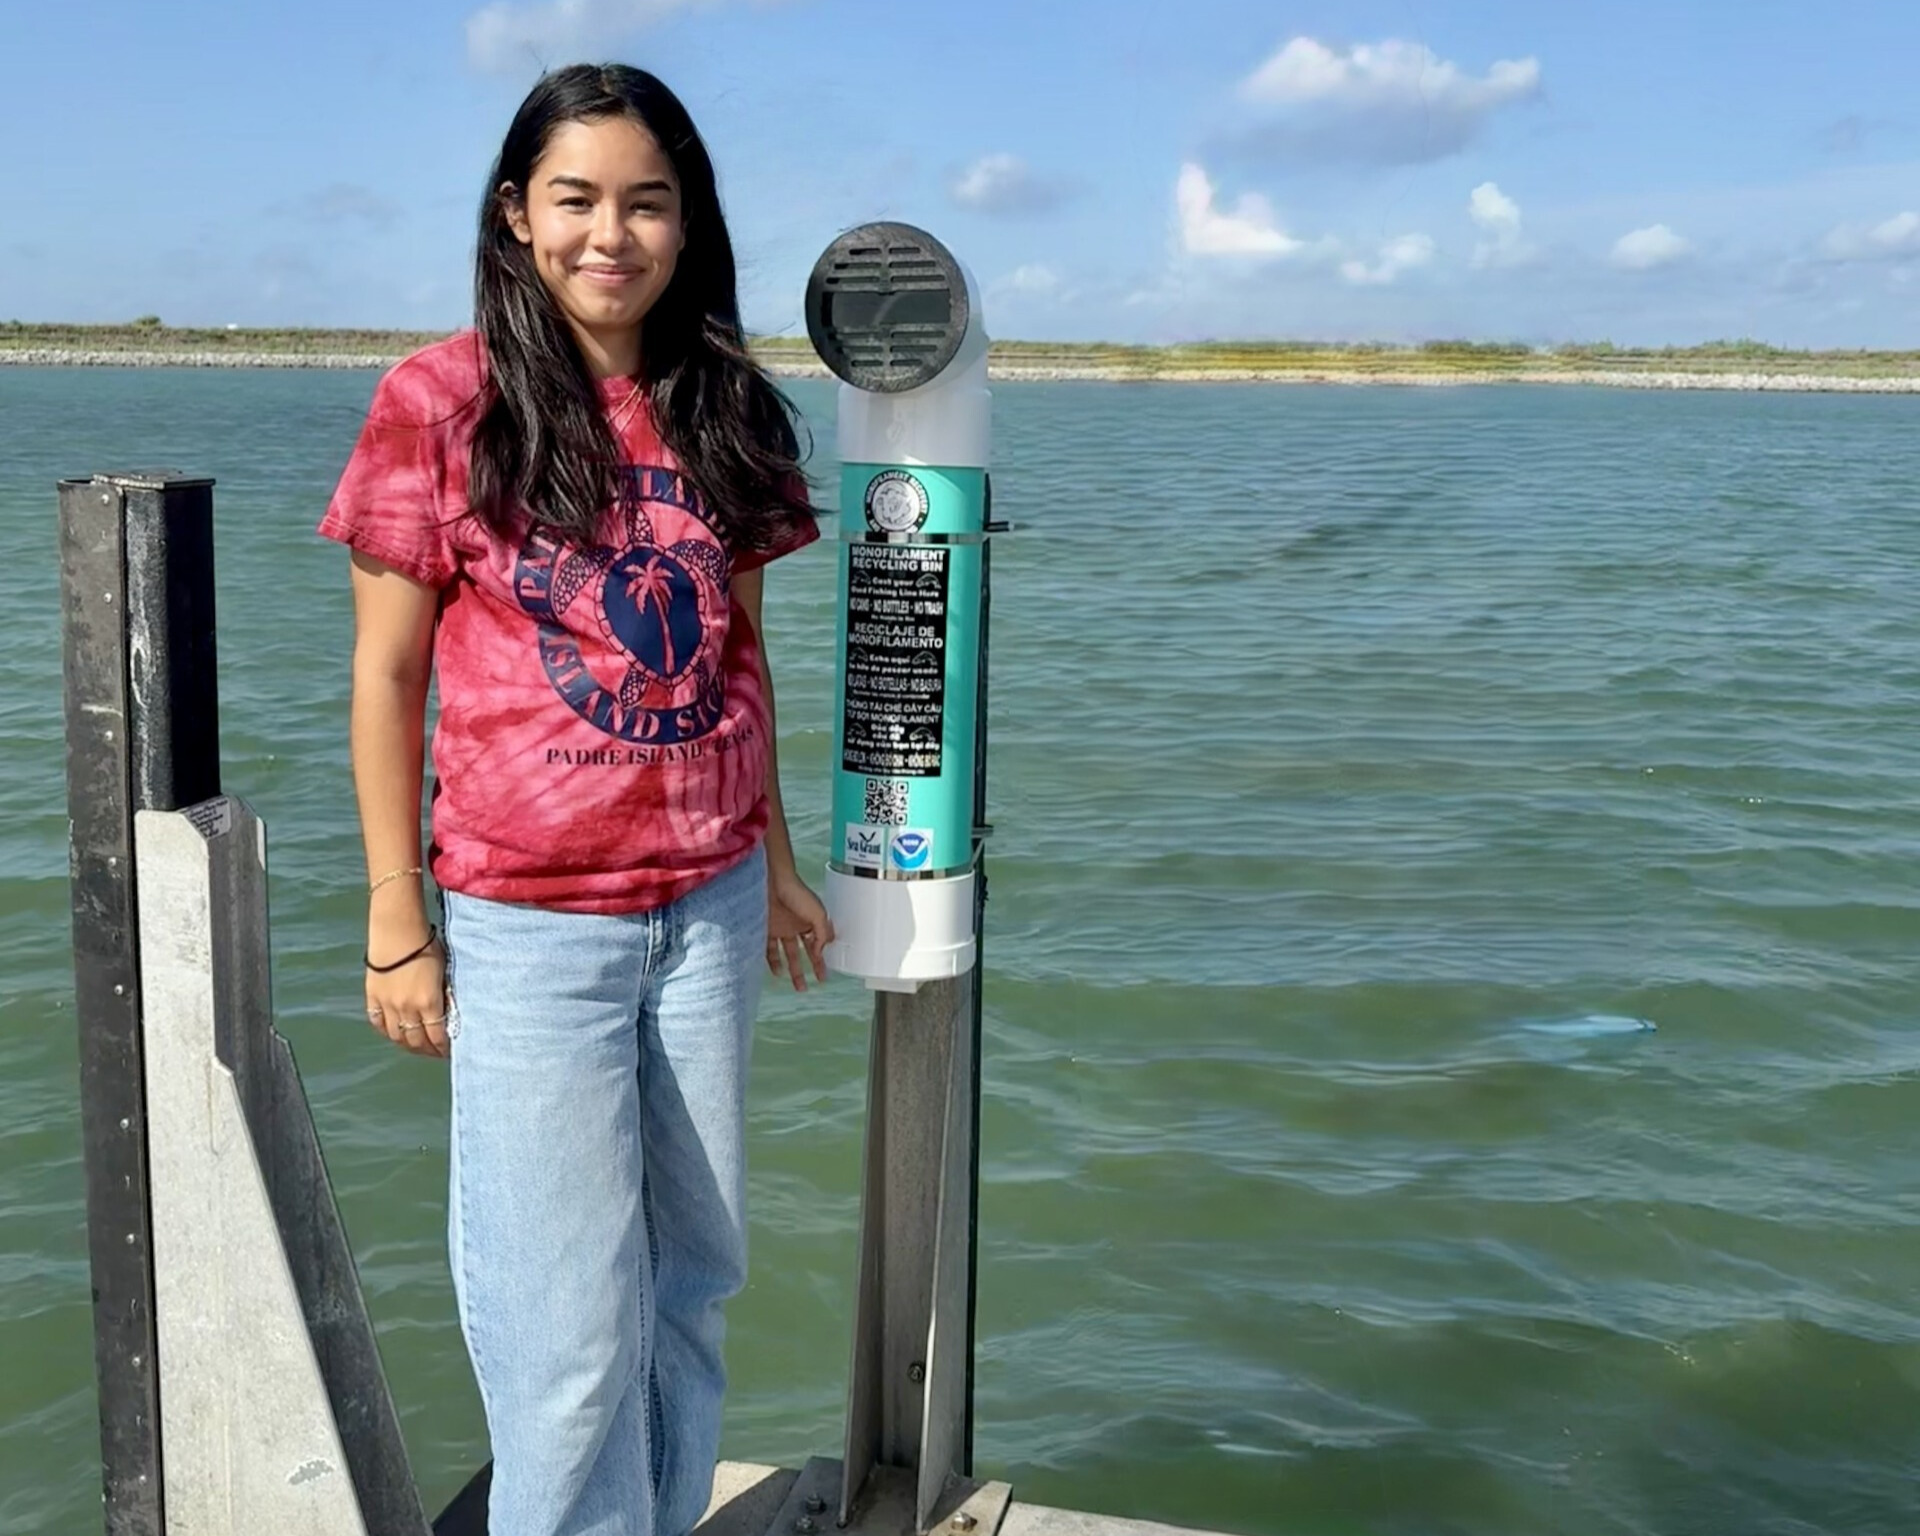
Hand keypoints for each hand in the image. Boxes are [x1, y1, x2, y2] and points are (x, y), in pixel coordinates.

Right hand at [364, 922, 450, 1059]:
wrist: (397, 931)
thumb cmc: (426, 946)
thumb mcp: (444, 972)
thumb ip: (444, 995)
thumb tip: (448, 1013)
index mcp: (429, 1002)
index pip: (437, 1037)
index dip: (443, 1048)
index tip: (448, 1051)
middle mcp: (408, 1008)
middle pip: (417, 1041)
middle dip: (428, 1051)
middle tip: (434, 1052)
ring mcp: (388, 1005)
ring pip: (397, 1037)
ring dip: (408, 1045)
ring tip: (416, 1046)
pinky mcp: (373, 998)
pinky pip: (378, 1023)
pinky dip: (387, 1032)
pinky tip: (395, 1034)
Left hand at [767, 866, 833, 991]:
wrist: (771, 881)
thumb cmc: (795, 891)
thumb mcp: (818, 914)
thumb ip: (823, 934)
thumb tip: (820, 952)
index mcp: (810, 922)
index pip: (817, 946)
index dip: (821, 961)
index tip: (823, 976)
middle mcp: (794, 926)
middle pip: (801, 953)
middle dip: (805, 970)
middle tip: (806, 987)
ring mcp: (779, 928)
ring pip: (785, 954)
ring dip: (789, 969)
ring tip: (792, 983)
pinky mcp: (764, 929)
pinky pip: (768, 950)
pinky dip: (772, 962)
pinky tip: (775, 972)